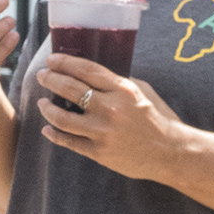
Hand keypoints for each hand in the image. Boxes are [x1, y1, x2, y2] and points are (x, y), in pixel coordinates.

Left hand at [29, 54, 190, 180]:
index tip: (52, 60)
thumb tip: (91, 76)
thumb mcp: (141, 91)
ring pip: (62, 118)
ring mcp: (102, 132)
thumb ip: (116, 83)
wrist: (171, 152)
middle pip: (69, 89)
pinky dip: (54, 134)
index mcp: (122, 90)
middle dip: (50, 79)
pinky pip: (69, 142)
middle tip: (42, 76)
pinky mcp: (99, 152)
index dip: (65, 62)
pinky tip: (47, 129)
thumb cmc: (158, 118)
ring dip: (46, 108)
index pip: (86, 70)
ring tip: (41, 103)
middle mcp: (110, 109)